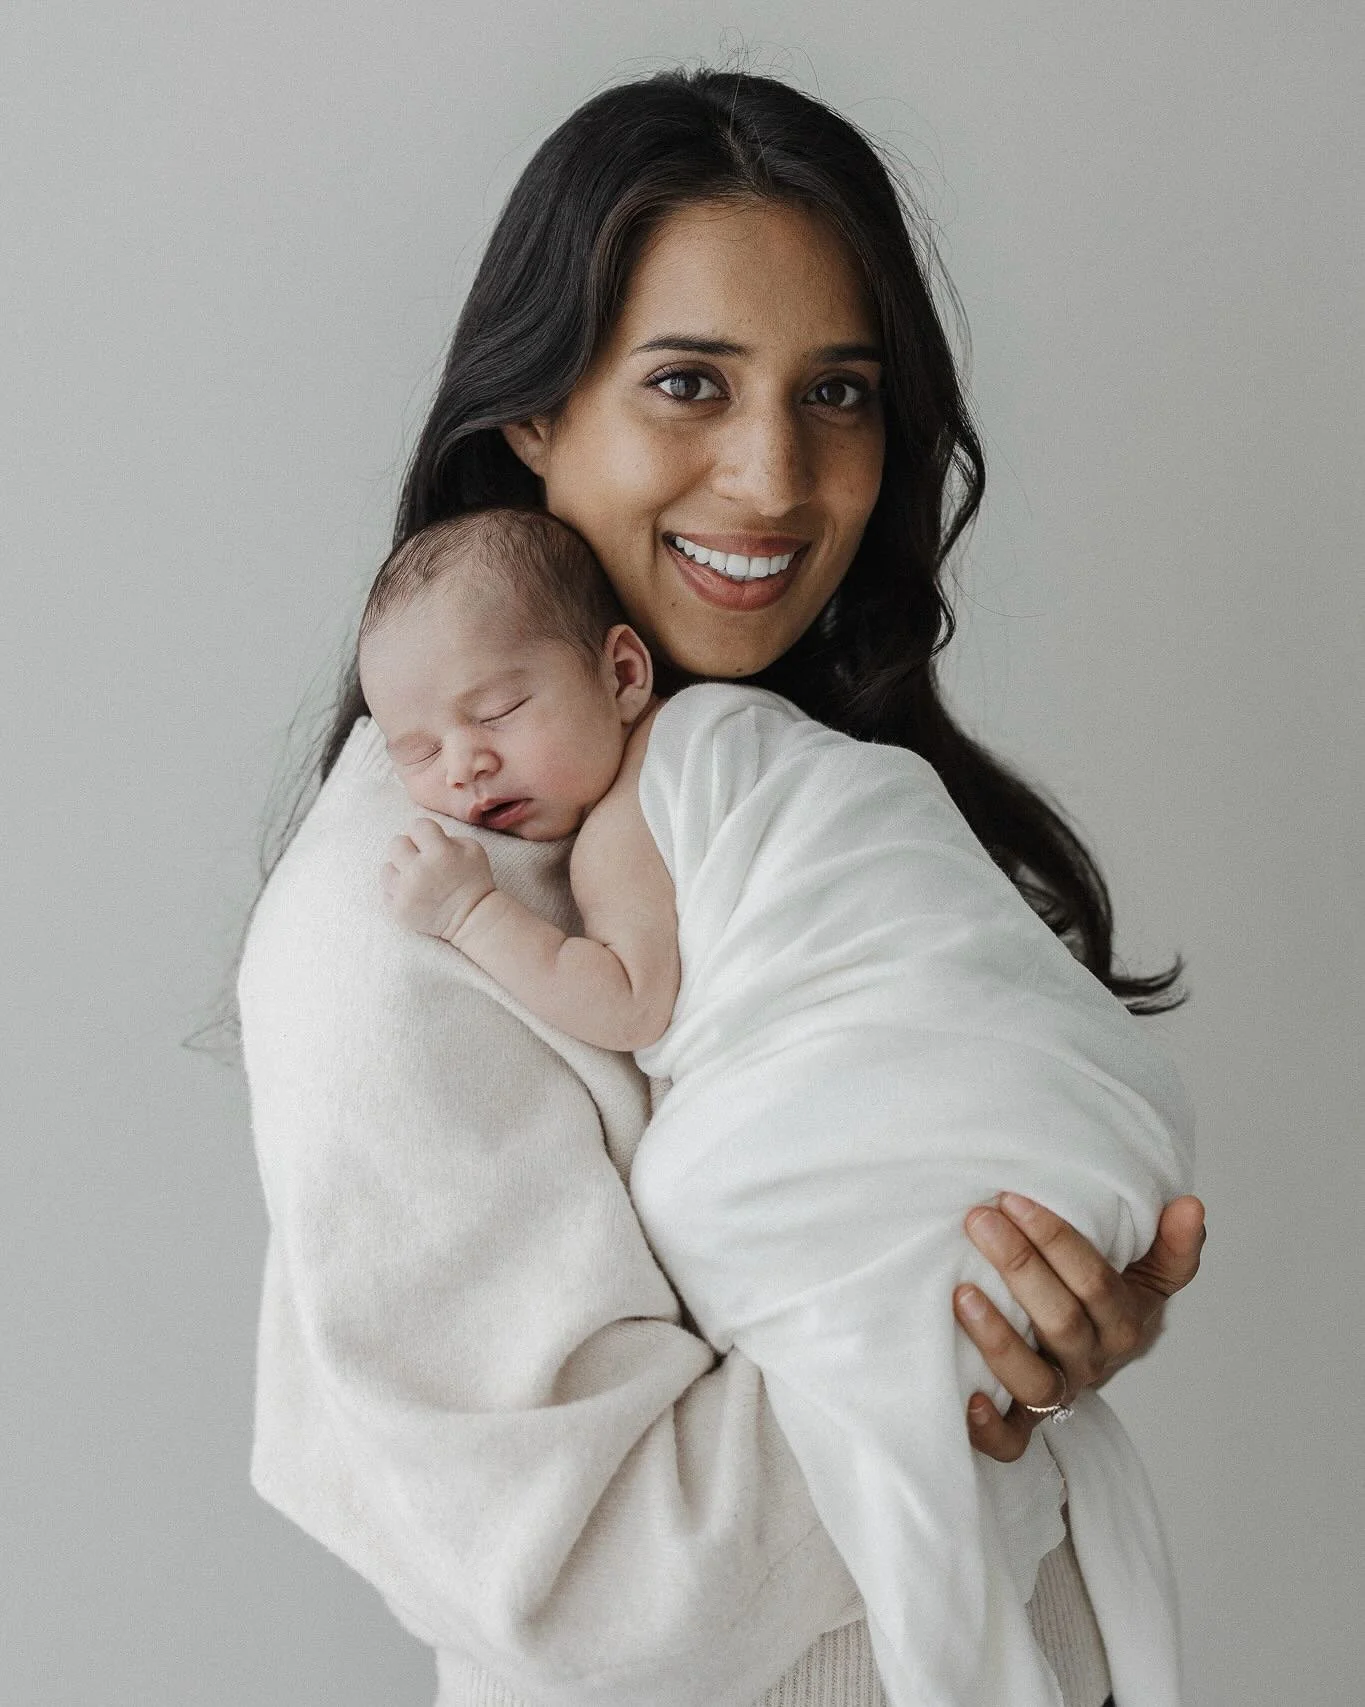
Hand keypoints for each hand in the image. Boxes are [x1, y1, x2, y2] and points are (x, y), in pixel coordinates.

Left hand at [382, 817, 495, 942]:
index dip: (425, 833)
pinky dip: (398, 893)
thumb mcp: (473, 849)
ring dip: (399, 871)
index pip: (417, 826)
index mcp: (440, 852)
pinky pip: (386, 892)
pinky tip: (414, 895)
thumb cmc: (474, 880)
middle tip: (420, 859)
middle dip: (408, 849)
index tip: (431, 844)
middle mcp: (419, 870)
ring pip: (386, 869)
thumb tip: (423, 837)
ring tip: (414, 879)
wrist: (472, 918)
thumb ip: (447, 835)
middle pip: (396, 844)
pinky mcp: (399, 910)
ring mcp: (406, 892)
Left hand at [953, 1193, 1206, 1461]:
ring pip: (1035, 1381)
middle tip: (979, 1221)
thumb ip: (1170, 1245)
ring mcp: (1057, 1395)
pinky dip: (991, 1428)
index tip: (1013, 1200)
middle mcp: (1090, 1362)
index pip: (1095, 1283)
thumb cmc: (1105, 1306)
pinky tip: (969, 1399)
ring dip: (998, 1339)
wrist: (1090, 1362)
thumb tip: (1190, 1206)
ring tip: (962, 1293)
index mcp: (1122, 1325)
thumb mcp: (1144, 1275)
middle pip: (1061, 1322)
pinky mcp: (1021, 1425)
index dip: (1055, 1240)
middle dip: (1019, 1266)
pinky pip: (1011, 1442)